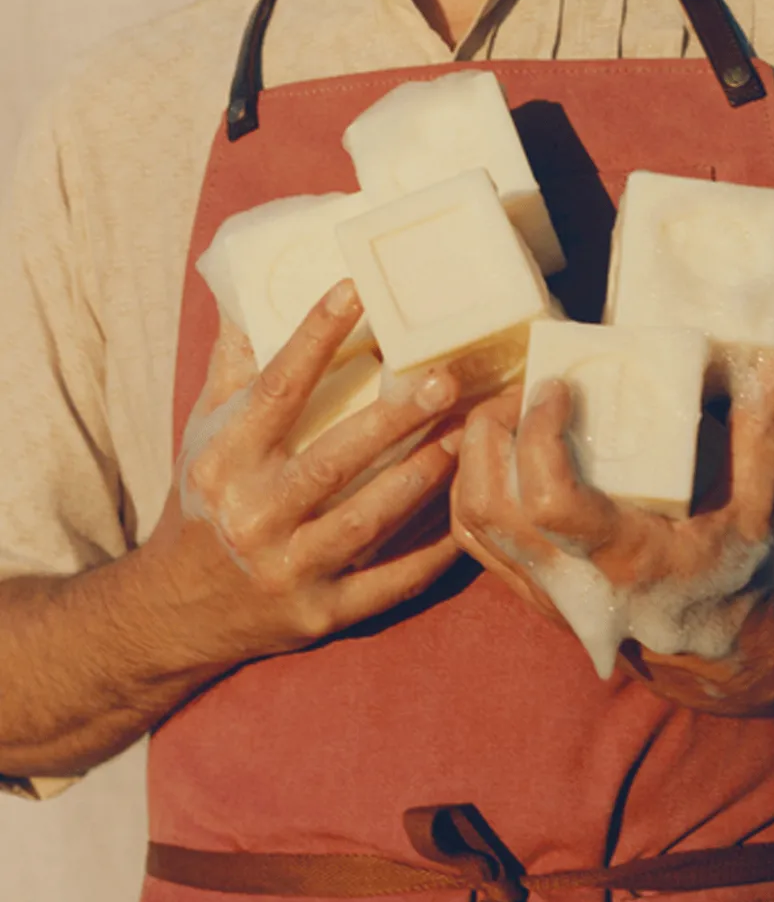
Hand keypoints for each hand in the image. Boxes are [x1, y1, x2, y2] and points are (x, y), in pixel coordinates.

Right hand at [147, 281, 463, 662]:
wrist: (178, 608)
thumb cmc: (204, 501)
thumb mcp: (204, 431)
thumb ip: (234, 366)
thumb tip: (247, 290)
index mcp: (224, 461)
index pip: (275, 391)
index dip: (314, 338)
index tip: (356, 292)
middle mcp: (252, 516)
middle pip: (331, 461)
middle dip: (392, 420)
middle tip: (445, 380)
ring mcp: (288, 569)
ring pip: (367, 520)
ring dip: (422, 478)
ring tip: (466, 437)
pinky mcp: (320, 612)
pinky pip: (388, 583)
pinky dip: (431, 554)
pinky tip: (466, 516)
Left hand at [451, 336, 773, 693]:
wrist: (716, 661)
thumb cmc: (741, 584)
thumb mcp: (764, 510)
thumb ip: (768, 431)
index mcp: (630, 560)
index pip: (554, 503)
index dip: (540, 436)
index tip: (557, 387)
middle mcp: (574, 581)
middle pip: (493, 505)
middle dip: (492, 432)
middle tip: (525, 389)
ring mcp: (543, 591)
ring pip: (472, 519)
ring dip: (474, 456)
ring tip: (509, 412)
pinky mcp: (529, 591)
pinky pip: (473, 538)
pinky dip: (470, 487)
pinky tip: (497, 453)